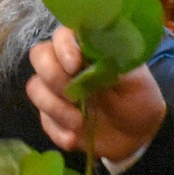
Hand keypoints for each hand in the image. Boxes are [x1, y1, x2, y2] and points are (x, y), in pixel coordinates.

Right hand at [23, 29, 166, 163]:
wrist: (138, 135)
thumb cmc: (138, 98)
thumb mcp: (136, 79)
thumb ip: (115, 61)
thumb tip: (98, 47)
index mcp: (86, 49)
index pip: (62, 35)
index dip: (63, 47)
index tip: (75, 65)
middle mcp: (65, 65)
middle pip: (39, 56)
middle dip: (53, 76)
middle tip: (76, 95)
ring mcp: (56, 91)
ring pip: (35, 88)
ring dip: (55, 108)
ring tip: (79, 122)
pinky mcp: (52, 116)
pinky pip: (43, 120)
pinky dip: (57, 131)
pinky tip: (74, 138)